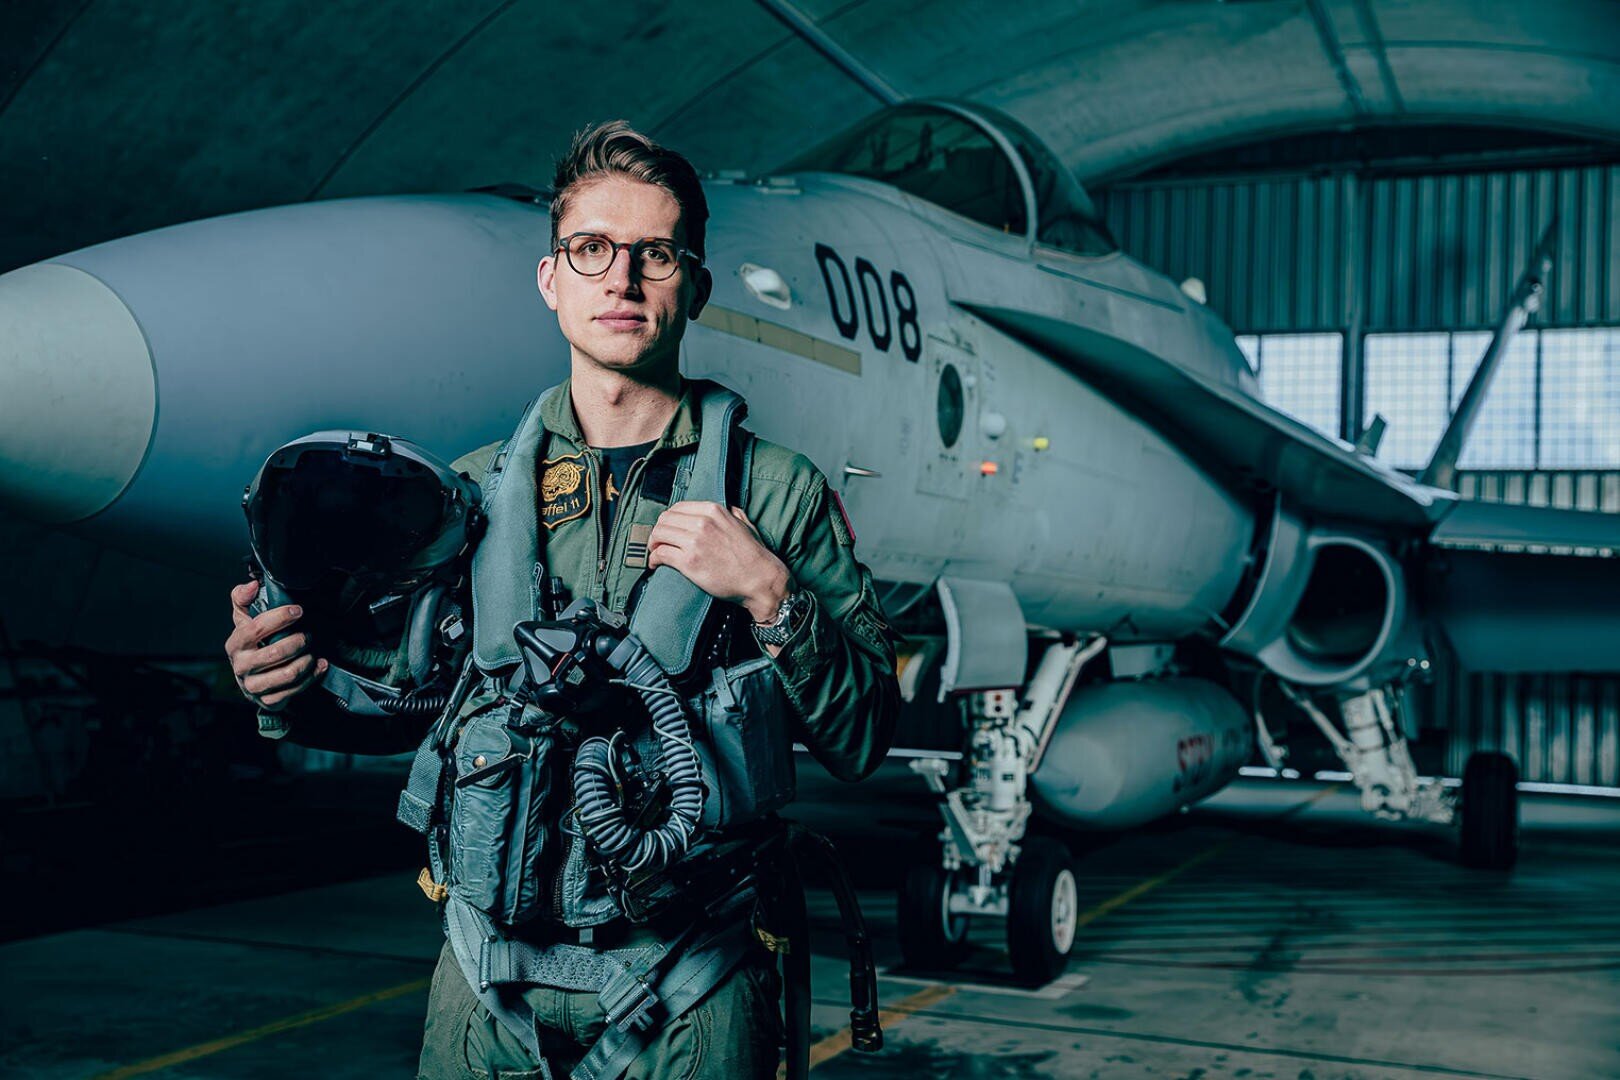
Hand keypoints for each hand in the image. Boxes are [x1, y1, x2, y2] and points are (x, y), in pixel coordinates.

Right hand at [225, 580, 326, 711]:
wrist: (252, 678)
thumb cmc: (252, 644)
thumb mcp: (243, 620)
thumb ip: (243, 598)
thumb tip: (252, 585)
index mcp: (235, 644)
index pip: (256, 628)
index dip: (280, 617)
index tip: (299, 610)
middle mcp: (241, 666)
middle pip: (276, 653)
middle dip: (299, 641)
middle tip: (309, 635)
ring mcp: (253, 686)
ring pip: (287, 674)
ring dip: (306, 661)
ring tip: (313, 651)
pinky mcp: (268, 701)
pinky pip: (294, 691)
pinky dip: (312, 676)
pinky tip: (320, 665)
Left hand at [646, 502, 790, 622]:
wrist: (760, 579)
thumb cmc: (754, 555)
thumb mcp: (745, 525)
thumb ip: (734, 513)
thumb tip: (729, 508)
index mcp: (713, 510)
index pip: (677, 508)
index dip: (668, 519)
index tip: (667, 529)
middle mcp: (702, 523)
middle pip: (664, 520)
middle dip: (658, 532)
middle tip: (658, 542)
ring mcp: (695, 542)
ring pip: (659, 535)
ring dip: (653, 544)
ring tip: (655, 553)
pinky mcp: (689, 562)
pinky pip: (661, 554)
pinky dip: (654, 559)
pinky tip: (656, 564)